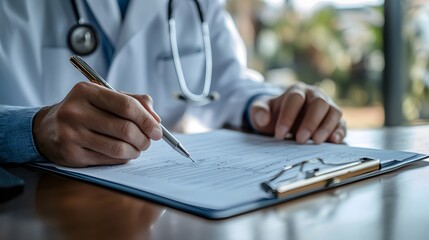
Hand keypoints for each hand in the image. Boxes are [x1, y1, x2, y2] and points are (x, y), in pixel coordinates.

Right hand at [33, 82, 161, 166]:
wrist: (46, 129)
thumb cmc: (83, 111)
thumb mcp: (104, 97)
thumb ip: (133, 101)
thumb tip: (155, 119)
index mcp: (86, 91)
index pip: (126, 106)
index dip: (147, 119)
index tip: (157, 129)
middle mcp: (76, 111)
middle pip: (125, 129)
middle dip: (144, 138)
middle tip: (149, 140)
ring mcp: (71, 134)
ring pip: (118, 148)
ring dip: (135, 150)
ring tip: (137, 147)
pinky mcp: (71, 154)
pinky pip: (108, 160)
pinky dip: (122, 158)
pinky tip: (123, 153)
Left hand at [249, 83, 345, 143]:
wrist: (285, 119)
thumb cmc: (274, 114)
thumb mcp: (261, 111)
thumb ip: (258, 112)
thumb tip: (263, 118)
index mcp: (296, 91)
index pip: (295, 99)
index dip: (288, 117)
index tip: (279, 135)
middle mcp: (315, 95)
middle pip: (319, 103)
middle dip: (310, 122)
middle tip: (300, 140)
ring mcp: (328, 106)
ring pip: (334, 112)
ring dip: (326, 127)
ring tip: (316, 142)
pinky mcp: (335, 120)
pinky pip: (341, 123)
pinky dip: (339, 132)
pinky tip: (333, 141)